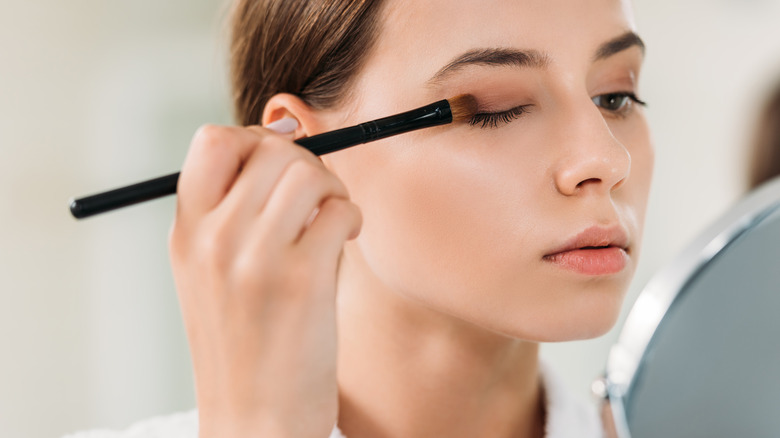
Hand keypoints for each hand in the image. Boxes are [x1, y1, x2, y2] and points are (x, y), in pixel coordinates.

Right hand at [168, 119, 361, 437]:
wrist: (255, 420)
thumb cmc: (246, 344)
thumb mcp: (214, 275)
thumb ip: (238, 214)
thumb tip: (288, 144)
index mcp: (187, 233)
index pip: (212, 140)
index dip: (254, 140)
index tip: (279, 166)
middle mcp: (214, 239)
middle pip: (271, 150)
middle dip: (306, 163)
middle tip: (318, 197)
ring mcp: (255, 258)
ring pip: (309, 174)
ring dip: (333, 190)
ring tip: (332, 221)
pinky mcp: (302, 280)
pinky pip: (340, 211)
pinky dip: (352, 218)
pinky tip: (346, 241)